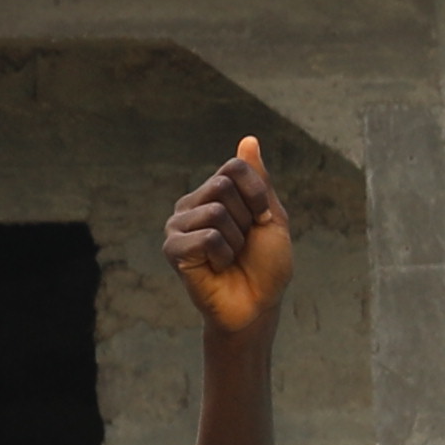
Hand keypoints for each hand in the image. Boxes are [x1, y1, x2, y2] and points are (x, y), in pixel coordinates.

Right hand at [164, 140, 292, 336]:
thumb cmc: (266, 265)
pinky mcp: (172, 249)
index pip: (235, 168)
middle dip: (248, 219)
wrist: (258, 305)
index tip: (262, 220)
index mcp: (214, 194)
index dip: (258, 195)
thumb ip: (259, 181)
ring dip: (236, 240)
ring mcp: (177, 225)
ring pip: (217, 212)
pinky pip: (206, 237)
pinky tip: (216, 267)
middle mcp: (191, 204)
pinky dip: (223, 255)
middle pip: (224, 186)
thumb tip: (248, 140)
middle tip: (243, 244)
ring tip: (230, 257)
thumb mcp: (271, 218)